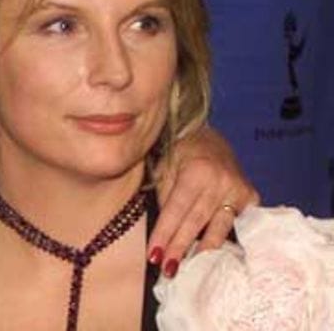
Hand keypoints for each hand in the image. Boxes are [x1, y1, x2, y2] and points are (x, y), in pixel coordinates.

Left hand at [147, 125, 259, 277]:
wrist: (207, 137)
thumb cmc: (178, 152)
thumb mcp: (164, 168)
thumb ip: (165, 198)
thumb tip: (163, 235)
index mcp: (198, 170)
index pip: (177, 209)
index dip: (165, 234)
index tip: (153, 256)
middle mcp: (223, 181)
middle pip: (197, 222)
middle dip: (180, 247)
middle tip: (168, 270)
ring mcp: (241, 189)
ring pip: (219, 228)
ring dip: (202, 250)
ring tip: (189, 269)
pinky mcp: (252, 197)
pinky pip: (237, 224)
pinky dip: (225, 240)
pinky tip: (215, 258)